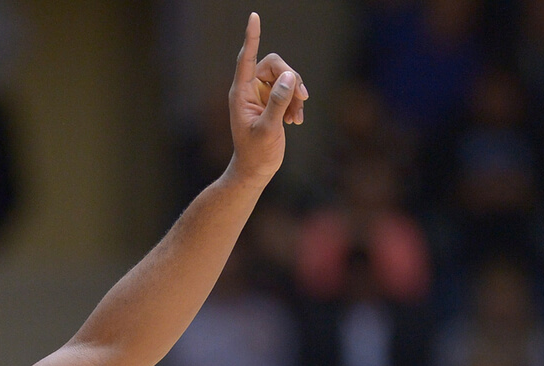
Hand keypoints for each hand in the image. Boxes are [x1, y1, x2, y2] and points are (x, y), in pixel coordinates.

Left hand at [226, 12, 307, 184]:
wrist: (255, 170)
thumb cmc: (256, 153)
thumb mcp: (268, 128)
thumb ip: (278, 102)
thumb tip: (290, 76)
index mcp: (240, 93)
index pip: (246, 58)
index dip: (251, 37)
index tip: (254, 17)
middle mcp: (249, 90)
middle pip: (275, 65)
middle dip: (291, 79)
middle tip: (303, 97)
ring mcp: (260, 95)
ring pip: (285, 78)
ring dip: (295, 95)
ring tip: (296, 117)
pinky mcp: (271, 103)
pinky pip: (289, 91)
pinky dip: (296, 104)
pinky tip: (296, 122)